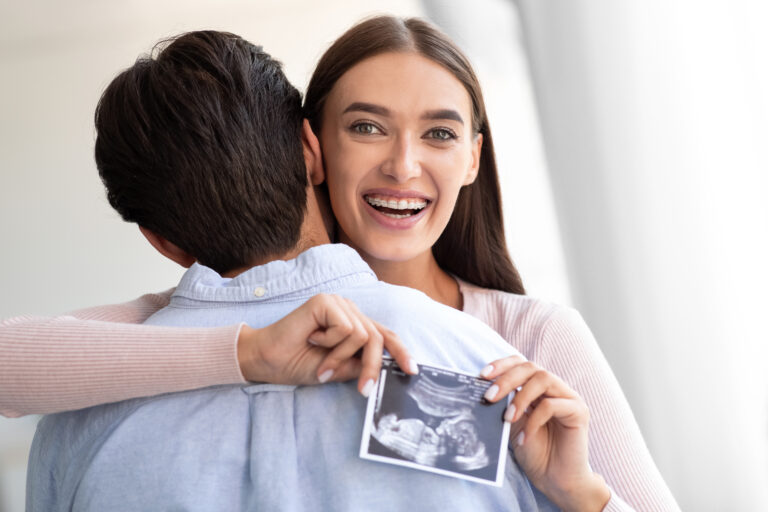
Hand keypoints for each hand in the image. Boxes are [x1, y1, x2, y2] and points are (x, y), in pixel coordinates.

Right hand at [238, 293, 416, 395]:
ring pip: (363, 336)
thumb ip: (362, 364)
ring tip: (322, 367)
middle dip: (372, 367)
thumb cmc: (299, 364)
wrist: (267, 361)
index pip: (384, 335)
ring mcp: (338, 303)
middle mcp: (348, 310)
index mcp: (353, 324)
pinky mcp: (326, 301)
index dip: (400, 351)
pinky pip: (346, 329)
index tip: (412, 371)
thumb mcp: (339, 370)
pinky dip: (331, 344)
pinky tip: (312, 340)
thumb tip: (390, 366)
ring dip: (341, 358)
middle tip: (364, 391)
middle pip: (377, 338)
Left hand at [481, 357, 609, 511]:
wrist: (555, 481)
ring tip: (508, 418)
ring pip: (543, 379)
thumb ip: (504, 404)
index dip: (502, 365)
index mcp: (538, 388)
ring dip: (520, 398)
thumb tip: (483, 389)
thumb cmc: (534, 452)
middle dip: (507, 379)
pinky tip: (524, 438)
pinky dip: (534, 421)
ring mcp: (569, 398)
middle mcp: (555, 388)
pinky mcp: (579, 412)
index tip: (482, 375)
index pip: (521, 364)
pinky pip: (553, 406)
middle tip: (489, 396)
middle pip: (531, 367)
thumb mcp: (512, 424)